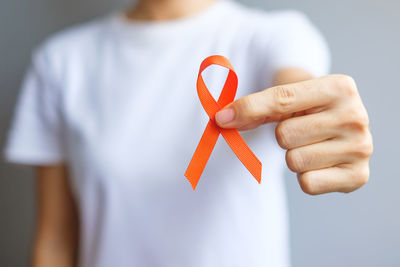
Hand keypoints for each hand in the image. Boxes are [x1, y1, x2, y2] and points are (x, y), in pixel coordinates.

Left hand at [215, 75, 372, 194]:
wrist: (340, 125)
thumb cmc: (309, 110)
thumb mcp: (286, 99)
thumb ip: (255, 108)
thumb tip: (222, 120)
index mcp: (339, 87)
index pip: (281, 100)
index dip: (248, 109)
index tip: (222, 119)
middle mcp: (356, 116)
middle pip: (284, 135)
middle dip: (283, 136)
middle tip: (302, 131)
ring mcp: (361, 147)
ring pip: (294, 161)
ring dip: (294, 157)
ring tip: (313, 146)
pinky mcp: (359, 176)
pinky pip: (307, 183)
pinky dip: (306, 177)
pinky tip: (320, 163)